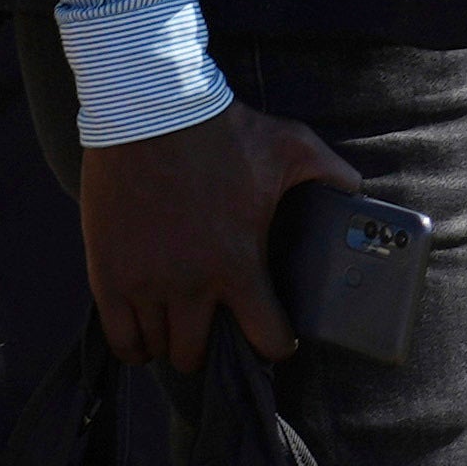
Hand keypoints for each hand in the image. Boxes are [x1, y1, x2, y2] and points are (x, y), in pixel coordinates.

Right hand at [77, 102, 362, 370]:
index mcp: (238, 264)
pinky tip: (142, 337)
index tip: (277, 338)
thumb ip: (333, 175)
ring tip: (180, 330)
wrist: (150, 111)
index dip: (276, 344)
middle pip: (197, 353)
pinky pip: (118, 335)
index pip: (266, 337)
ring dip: (172, 343)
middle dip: (213, 350)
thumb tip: (359, 190)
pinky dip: (132, 344)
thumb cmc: (224, 130)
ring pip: (158, 347)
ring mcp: (144, 283)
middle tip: (217, 330)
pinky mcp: (107, 273)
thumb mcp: (294, 147)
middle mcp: (190, 284)